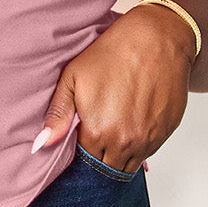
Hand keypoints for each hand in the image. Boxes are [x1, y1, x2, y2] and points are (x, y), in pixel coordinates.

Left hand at [33, 4, 196, 175]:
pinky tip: (132, 122)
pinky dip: (139, 144)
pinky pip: (149, 151)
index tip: (80, 141)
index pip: (84, 162)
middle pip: (106, 167)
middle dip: (98, 159)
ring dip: (119, 154)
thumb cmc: (113, 53)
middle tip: (95, 136)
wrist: (157, 39)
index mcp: (97, 132)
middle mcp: (124, 142)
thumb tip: (41, 144)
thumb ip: (58, 115)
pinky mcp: (166, 132)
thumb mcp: (73, 78)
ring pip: (129, 164)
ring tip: (113, 128)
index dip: (79, 154)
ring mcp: (148, 140)